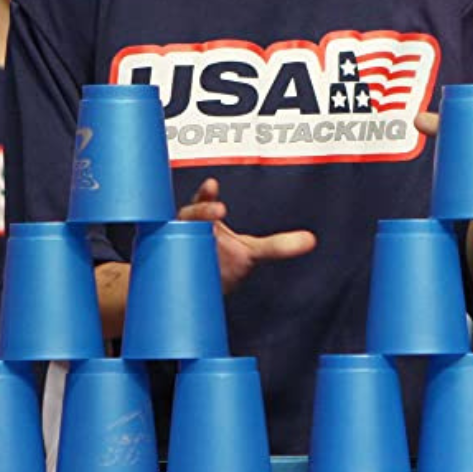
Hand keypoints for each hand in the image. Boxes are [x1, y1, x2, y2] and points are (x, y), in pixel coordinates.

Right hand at [176, 178, 316, 292]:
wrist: (194, 287)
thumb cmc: (220, 261)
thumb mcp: (252, 252)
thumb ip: (278, 245)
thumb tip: (312, 241)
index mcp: (203, 220)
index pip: (202, 203)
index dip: (207, 195)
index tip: (213, 184)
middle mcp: (184, 232)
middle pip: (186, 216)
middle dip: (199, 212)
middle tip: (218, 212)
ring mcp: (171, 251)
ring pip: (170, 239)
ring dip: (180, 238)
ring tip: (196, 241)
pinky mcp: (163, 270)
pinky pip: (160, 266)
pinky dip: (162, 265)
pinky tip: (169, 268)